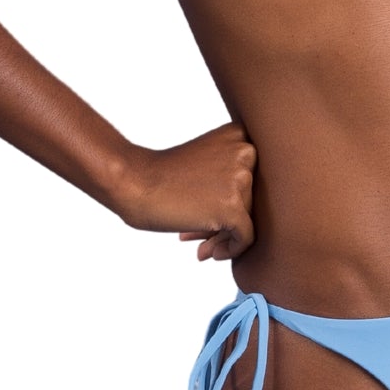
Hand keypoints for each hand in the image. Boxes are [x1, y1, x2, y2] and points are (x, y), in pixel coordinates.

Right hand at [114, 121, 256, 259]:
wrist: (134, 182)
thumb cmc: (163, 176)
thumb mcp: (207, 161)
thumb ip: (232, 177)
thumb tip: (249, 217)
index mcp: (241, 136)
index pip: (255, 178)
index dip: (234, 200)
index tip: (209, 212)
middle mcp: (247, 153)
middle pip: (252, 200)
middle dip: (228, 221)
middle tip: (201, 235)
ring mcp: (241, 179)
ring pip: (249, 220)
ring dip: (223, 237)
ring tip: (199, 244)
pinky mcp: (234, 207)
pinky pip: (246, 238)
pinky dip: (230, 250)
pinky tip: (206, 253)